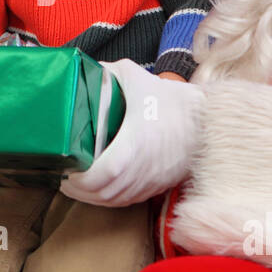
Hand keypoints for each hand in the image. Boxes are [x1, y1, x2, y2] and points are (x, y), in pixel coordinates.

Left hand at [60, 58, 204, 207]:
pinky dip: (108, 198)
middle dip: (77, 189)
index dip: (79, 179)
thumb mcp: (133, 76)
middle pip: (102, 194)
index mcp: (135, 145)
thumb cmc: (172, 99)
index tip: (65, 168)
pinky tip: (98, 188)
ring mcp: (151, 182)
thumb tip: (76, 70)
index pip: (101, 175)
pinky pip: (126, 201)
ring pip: (113, 201)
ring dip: (91, 197)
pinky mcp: (157, 187)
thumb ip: (103, 73)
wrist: (210, 120)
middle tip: (62, 175)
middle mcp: (143, 170)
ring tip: (74, 182)